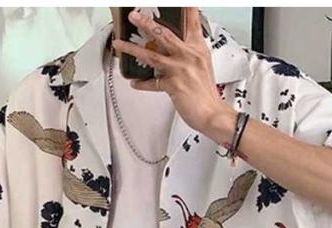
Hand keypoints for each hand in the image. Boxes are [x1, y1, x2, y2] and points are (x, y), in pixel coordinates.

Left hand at [111, 7, 235, 138]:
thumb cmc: (207, 93)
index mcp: (198, 48)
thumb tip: (176, 47)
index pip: (192, 21)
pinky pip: (152, 83)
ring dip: (132, 49)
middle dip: (146, 23)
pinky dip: (142, 83)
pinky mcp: (173, 85)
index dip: (185, 8)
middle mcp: (188, 56)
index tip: (174, 2)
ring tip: (120, 44)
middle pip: (164, 34)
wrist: (212, 113)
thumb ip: (189, 53)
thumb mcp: (202, 65)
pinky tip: (134, 82)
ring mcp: (180, 70)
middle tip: (134, 15)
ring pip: (152, 55)